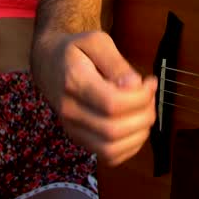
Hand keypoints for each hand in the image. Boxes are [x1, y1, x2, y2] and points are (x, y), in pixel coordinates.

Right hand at [32, 30, 157, 166]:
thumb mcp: (97, 41)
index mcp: (74, 81)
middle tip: (150, 97)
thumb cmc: (76, 50)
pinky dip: (130, 147)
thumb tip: (134, 85)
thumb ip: (117, 63)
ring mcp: (73, 128)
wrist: (49, 62)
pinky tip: (136, 126)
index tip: (149, 82)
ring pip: (111, 150)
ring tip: (145, 111)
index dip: (140, 98)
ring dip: (139, 134)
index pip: (112, 104)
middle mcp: (70, 110)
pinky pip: (109, 157)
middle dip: (143, 116)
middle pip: (113, 130)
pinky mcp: (80, 139)